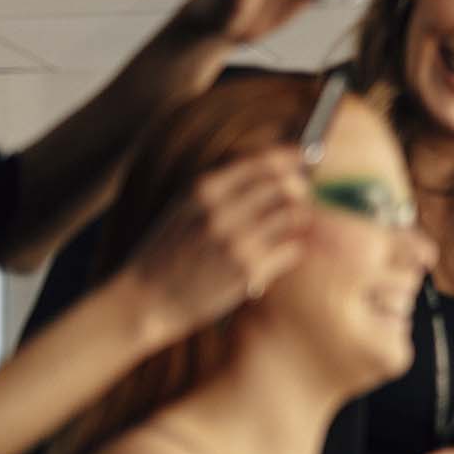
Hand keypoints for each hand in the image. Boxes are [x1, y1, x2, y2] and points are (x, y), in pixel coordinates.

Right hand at [115, 146, 309, 342]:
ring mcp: (237, 242)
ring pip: (293, 216)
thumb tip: (269, 168)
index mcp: (204, 190)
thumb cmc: (170, 251)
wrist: (149, 297)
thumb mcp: (185, 206)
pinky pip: (292, 249)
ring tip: (292, 224)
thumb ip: (221, 187)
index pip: (261, 163)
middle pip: (285, 186)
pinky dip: (293, 248)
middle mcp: (221, 211)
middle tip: (301, 194)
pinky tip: (282, 251)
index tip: (305, 156)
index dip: (290, 157)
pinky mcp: (249, 271)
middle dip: (299, 188)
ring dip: (299, 218)